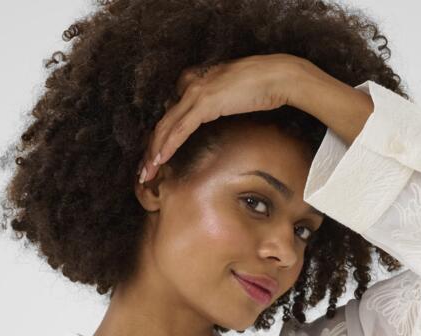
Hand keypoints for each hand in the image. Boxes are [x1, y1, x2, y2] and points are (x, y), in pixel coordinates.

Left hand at [137, 53, 305, 182]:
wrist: (276, 76)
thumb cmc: (260, 87)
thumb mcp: (229, 98)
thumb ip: (214, 107)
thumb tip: (209, 121)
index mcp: (192, 82)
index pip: (169, 117)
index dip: (159, 142)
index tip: (155, 161)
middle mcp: (188, 85)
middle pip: (162, 124)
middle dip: (150, 152)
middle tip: (143, 173)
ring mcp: (194, 92)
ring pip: (165, 128)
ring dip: (153, 154)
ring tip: (146, 174)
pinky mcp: (203, 102)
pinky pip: (179, 130)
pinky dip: (166, 147)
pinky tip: (159, 161)